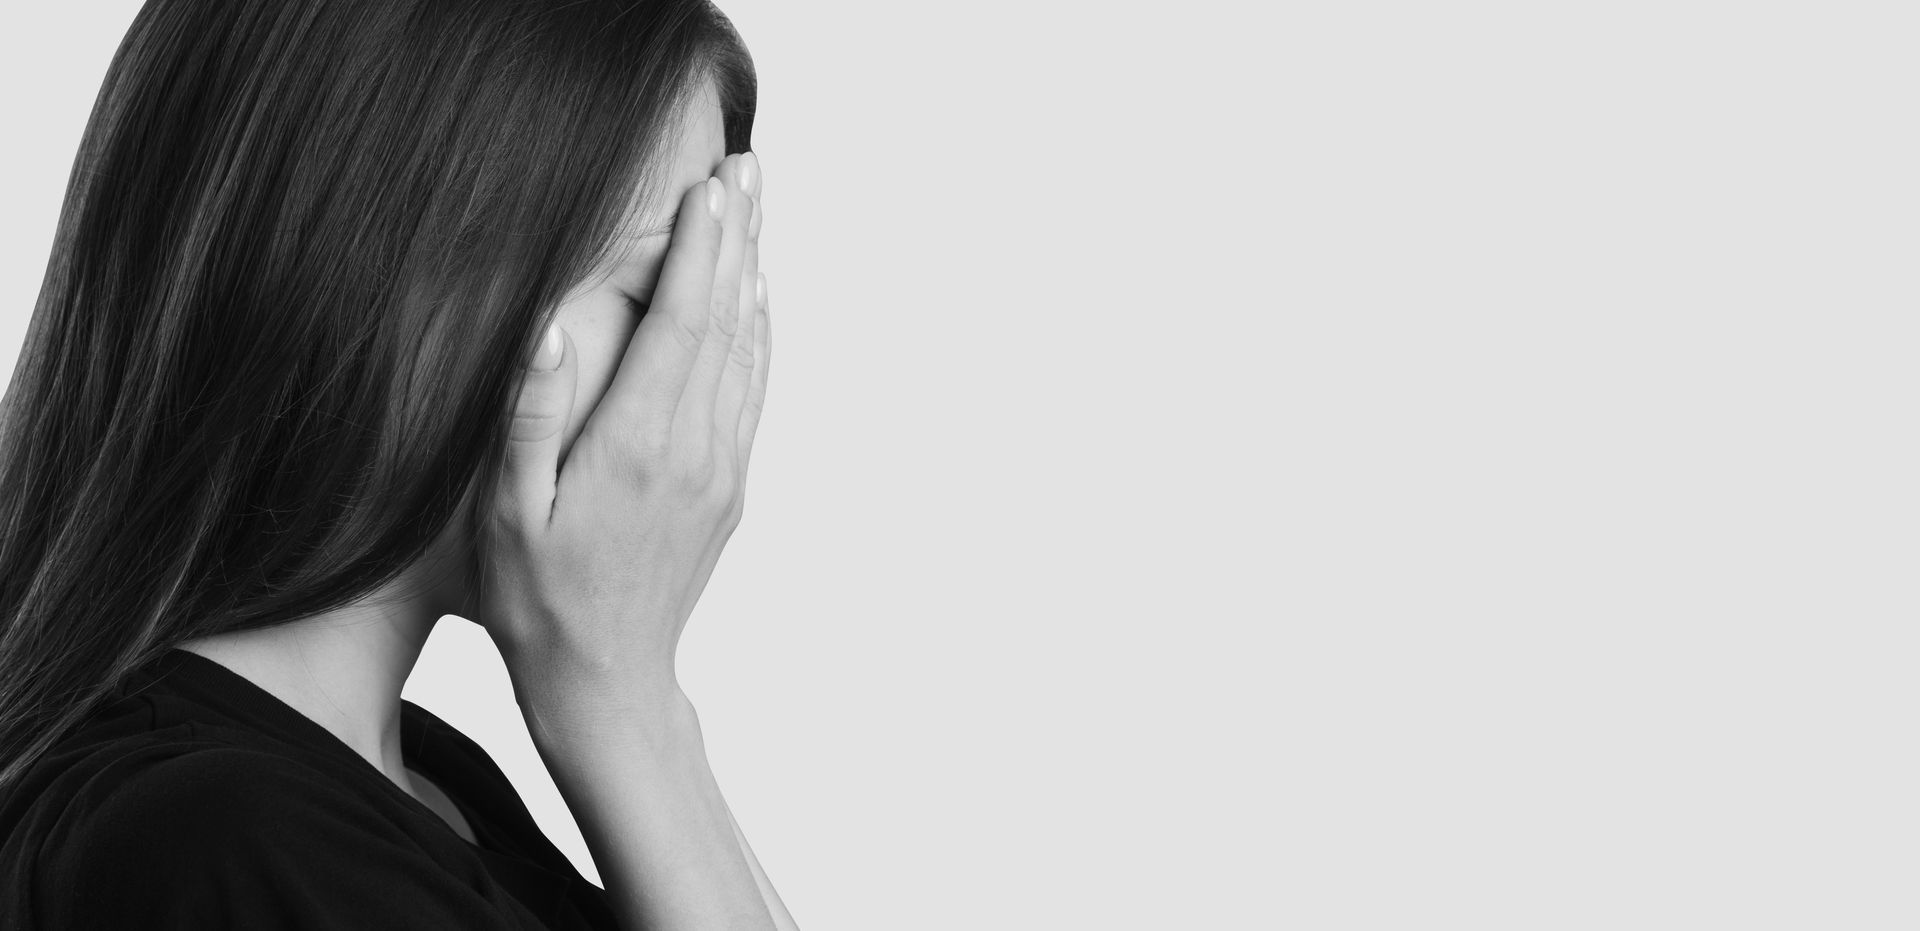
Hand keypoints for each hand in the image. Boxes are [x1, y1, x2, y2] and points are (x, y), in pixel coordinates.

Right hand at [474, 152, 767, 721]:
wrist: (610, 680)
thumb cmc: (539, 601)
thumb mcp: (510, 516)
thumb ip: (527, 420)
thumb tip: (545, 331)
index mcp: (638, 446)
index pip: (679, 324)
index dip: (697, 250)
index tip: (708, 187)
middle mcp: (694, 450)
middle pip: (725, 322)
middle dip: (735, 239)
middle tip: (747, 169)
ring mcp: (721, 469)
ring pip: (746, 351)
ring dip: (752, 274)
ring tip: (755, 210)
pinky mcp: (730, 487)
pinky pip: (752, 393)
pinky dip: (757, 336)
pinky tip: (755, 301)